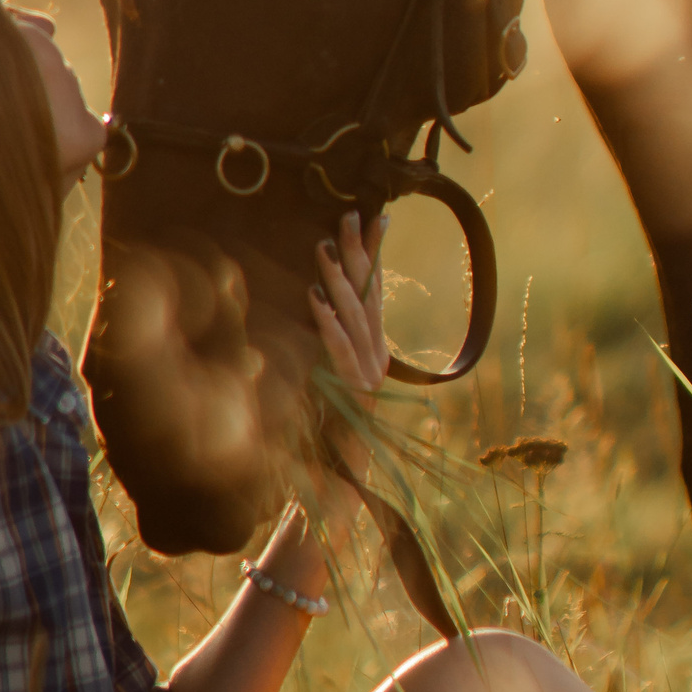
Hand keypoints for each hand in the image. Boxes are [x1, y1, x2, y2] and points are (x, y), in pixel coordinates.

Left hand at [309, 211, 388, 487]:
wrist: (345, 477)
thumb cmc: (334, 426)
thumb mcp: (338, 377)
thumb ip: (336, 343)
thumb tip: (320, 300)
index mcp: (378, 349)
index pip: (378, 291)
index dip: (377, 252)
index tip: (376, 215)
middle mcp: (377, 356)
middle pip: (368, 296)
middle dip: (358, 252)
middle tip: (346, 215)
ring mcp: (368, 373)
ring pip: (355, 317)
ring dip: (338, 280)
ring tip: (324, 247)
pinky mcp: (352, 389)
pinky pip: (339, 348)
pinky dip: (327, 321)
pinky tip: (313, 297)